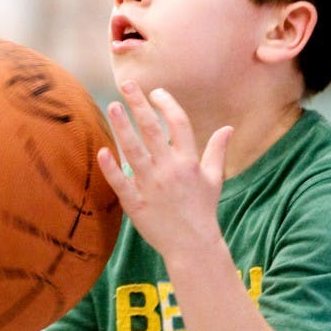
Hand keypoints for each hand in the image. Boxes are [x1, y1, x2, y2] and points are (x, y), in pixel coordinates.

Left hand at [97, 80, 232, 258]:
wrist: (193, 246)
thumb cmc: (202, 210)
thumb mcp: (213, 179)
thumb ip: (217, 151)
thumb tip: (228, 128)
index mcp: (189, 162)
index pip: (178, 123)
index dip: (167, 104)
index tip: (155, 92)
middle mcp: (170, 170)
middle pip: (152, 130)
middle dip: (139, 105)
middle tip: (127, 85)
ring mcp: (152, 187)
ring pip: (134, 151)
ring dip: (123, 127)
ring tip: (113, 106)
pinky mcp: (136, 204)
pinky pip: (121, 183)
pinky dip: (112, 168)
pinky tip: (102, 151)